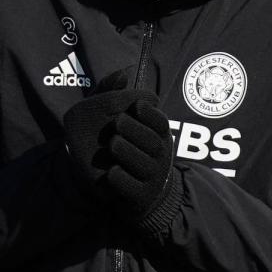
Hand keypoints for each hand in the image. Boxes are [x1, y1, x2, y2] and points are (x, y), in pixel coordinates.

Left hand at [63, 90, 183, 234]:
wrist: (139, 194)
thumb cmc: (131, 148)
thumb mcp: (127, 124)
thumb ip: (118, 98)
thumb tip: (122, 73)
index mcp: (159, 136)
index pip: (161, 123)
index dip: (151, 114)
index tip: (136, 105)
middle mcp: (160, 156)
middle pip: (152, 141)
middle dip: (135, 130)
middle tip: (118, 122)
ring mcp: (152, 178)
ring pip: (143, 164)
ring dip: (127, 152)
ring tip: (113, 143)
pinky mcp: (140, 197)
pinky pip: (132, 189)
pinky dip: (122, 180)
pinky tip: (110, 172)